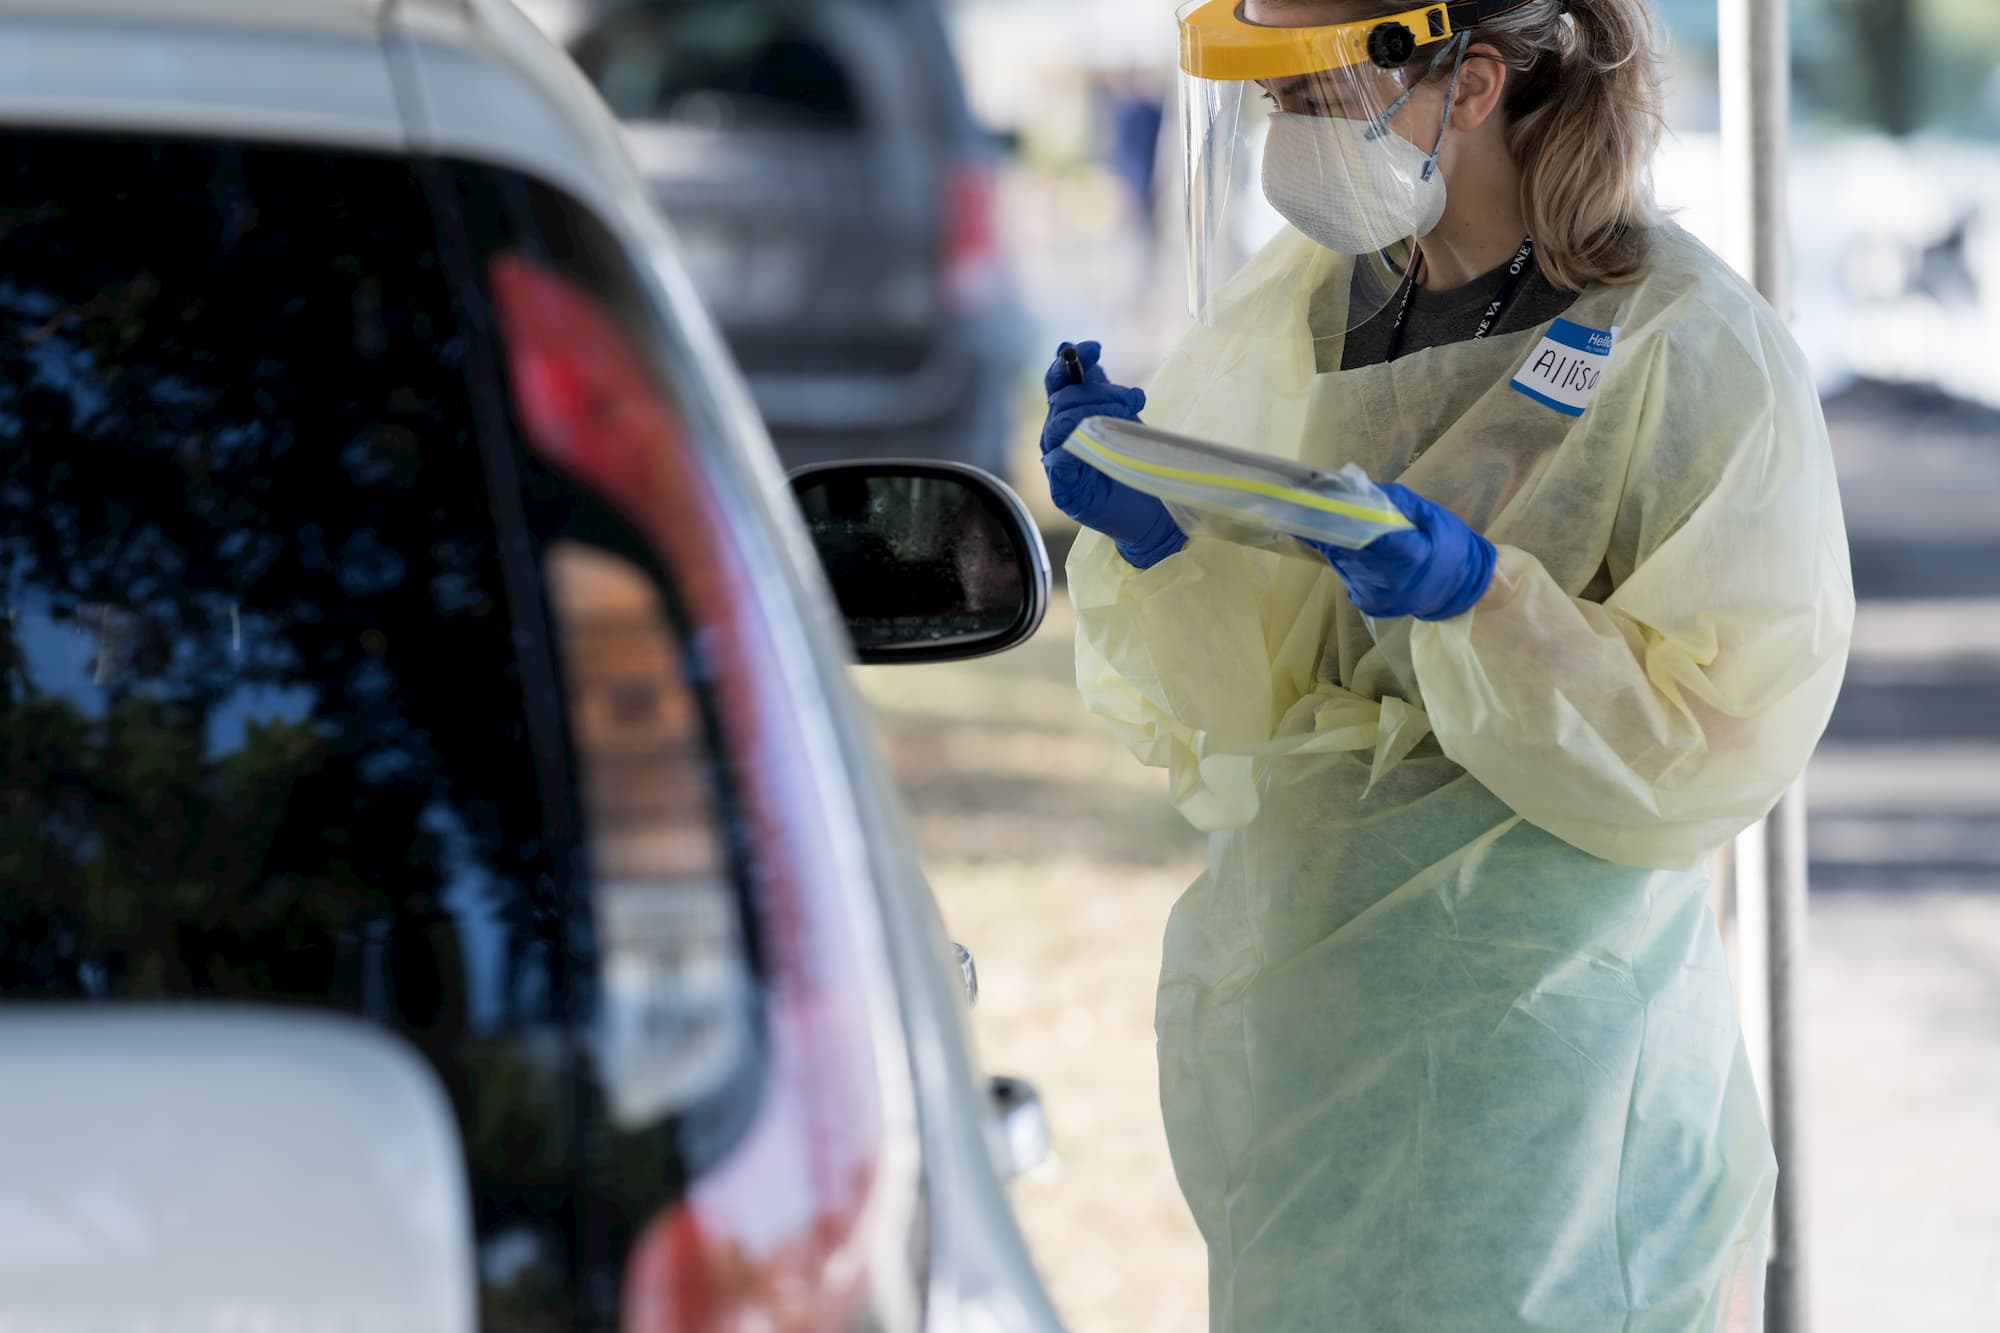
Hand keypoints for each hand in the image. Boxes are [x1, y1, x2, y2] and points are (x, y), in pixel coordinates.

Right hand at [1040, 341, 1184, 569]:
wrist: (1154, 511)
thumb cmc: (1136, 464)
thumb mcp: (1122, 418)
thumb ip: (1103, 391)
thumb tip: (1088, 357)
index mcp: (1068, 417)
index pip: (1057, 382)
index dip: (1070, 361)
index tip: (1095, 349)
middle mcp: (1057, 438)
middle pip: (1062, 400)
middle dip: (1099, 392)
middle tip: (1133, 399)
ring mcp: (1057, 465)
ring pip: (1060, 426)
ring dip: (1094, 413)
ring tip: (1128, 416)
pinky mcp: (1064, 492)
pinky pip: (1057, 462)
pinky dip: (1071, 450)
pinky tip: (1091, 444)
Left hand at [1311, 483, 1495, 620]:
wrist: (1463, 588)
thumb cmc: (1452, 546)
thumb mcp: (1431, 515)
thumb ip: (1396, 501)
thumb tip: (1360, 486)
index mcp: (1408, 555)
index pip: (1361, 533)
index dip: (1336, 518)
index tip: (1315, 502)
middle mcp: (1387, 579)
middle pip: (1344, 548)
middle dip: (1330, 527)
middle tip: (1316, 507)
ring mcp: (1375, 594)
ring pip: (1341, 561)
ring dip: (1336, 543)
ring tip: (1338, 526)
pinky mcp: (1368, 603)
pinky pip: (1347, 575)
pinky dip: (1346, 560)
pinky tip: (1357, 550)